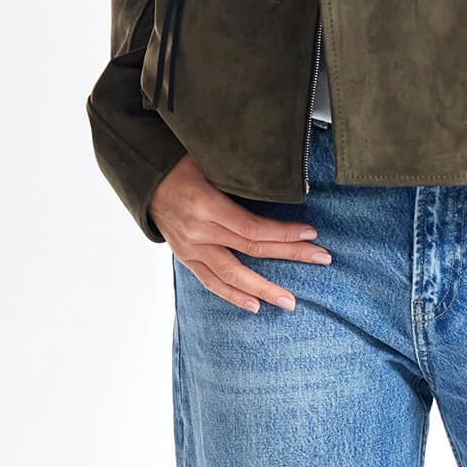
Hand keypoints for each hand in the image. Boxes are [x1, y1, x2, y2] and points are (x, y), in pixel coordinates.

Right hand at [148, 155, 330, 309]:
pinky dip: (233, 295)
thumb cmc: (180, 164)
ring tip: (289, 301)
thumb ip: (240, 174)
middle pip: (252, 249)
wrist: (144, 178)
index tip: (311, 233)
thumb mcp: (210, 160)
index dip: (284, 233)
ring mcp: (191, 248)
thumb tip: (280, 176)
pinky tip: (254, 305)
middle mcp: (199, 232)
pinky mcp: (185, 257)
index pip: (253, 227)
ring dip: (263, 289)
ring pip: (232, 275)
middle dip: (291, 254)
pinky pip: (211, 281)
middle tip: (322, 258)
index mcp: (207, 206)